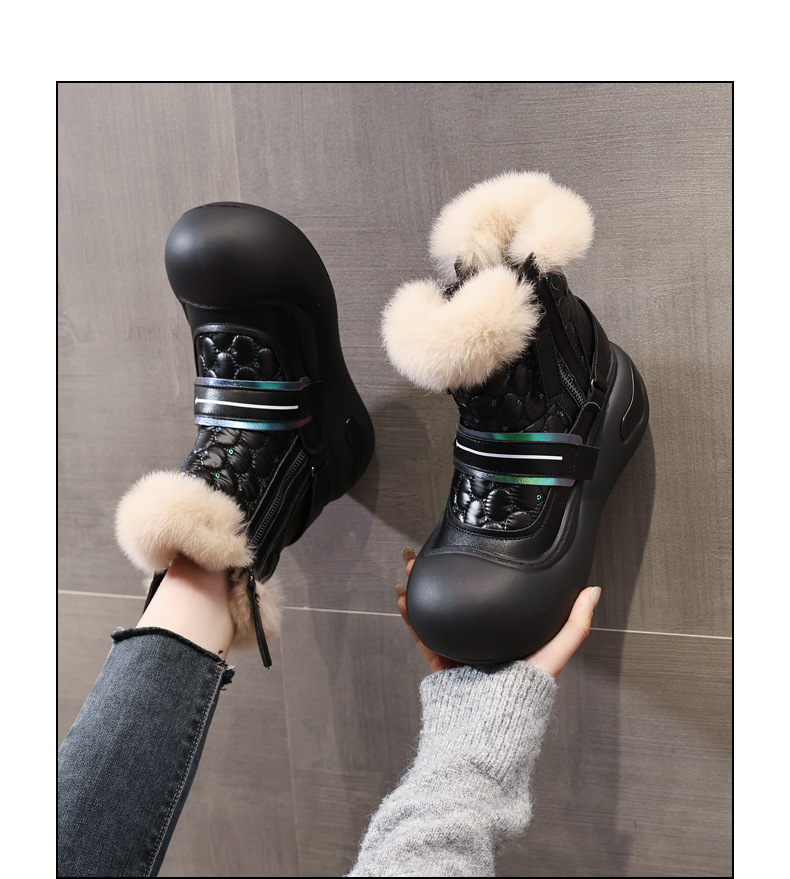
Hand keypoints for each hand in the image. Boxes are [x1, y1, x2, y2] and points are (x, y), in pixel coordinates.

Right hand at [395, 548, 599, 677]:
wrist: (488, 730)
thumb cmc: (525, 696)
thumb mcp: (555, 654)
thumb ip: (574, 626)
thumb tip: (593, 591)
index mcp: (510, 637)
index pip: (494, 595)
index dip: (481, 570)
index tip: (472, 548)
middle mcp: (484, 642)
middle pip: (460, 598)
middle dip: (443, 573)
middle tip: (431, 552)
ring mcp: (461, 652)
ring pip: (438, 612)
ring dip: (422, 588)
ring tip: (411, 567)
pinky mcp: (441, 665)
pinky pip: (425, 635)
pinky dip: (412, 617)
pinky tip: (404, 598)